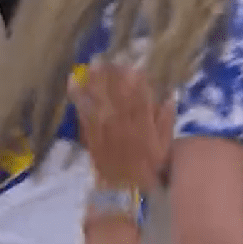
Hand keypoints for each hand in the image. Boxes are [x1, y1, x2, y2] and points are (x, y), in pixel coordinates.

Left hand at [69, 61, 173, 190]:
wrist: (122, 187)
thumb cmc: (147, 167)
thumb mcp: (164, 145)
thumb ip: (166, 120)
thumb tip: (169, 96)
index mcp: (142, 122)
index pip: (139, 93)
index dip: (135, 76)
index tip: (132, 62)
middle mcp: (122, 120)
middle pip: (116, 91)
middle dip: (112, 72)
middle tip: (108, 56)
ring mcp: (104, 125)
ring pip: (99, 97)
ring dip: (95, 78)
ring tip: (92, 62)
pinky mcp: (90, 131)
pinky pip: (82, 109)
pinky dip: (77, 95)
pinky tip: (72, 80)